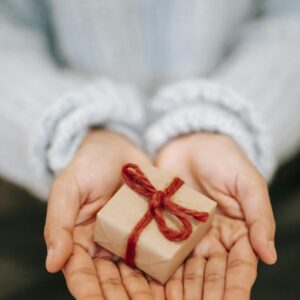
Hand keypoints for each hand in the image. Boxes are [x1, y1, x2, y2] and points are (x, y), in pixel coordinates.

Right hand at [44, 130, 155, 298]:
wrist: (117, 146)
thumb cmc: (88, 165)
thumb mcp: (68, 189)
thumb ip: (59, 223)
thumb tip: (52, 263)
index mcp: (80, 239)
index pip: (81, 272)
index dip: (88, 290)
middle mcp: (106, 243)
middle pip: (111, 277)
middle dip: (121, 295)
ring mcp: (130, 235)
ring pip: (136, 268)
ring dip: (145, 288)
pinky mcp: (150, 225)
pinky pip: (157, 247)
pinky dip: (163, 262)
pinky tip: (174, 277)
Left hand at [155, 132, 276, 298]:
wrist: (188, 142)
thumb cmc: (222, 158)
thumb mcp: (247, 182)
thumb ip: (259, 215)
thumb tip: (270, 254)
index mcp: (238, 230)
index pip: (240, 264)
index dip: (237, 285)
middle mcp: (213, 236)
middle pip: (212, 272)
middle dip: (206, 292)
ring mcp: (188, 232)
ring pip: (188, 266)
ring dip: (182, 286)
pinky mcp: (166, 224)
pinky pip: (165, 248)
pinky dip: (161, 264)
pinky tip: (154, 280)